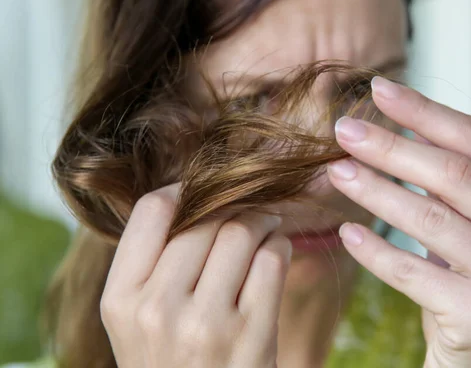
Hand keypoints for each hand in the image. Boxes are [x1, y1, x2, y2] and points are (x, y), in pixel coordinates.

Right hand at [100, 184, 289, 367]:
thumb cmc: (172, 361)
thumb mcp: (140, 319)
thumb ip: (155, 263)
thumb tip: (193, 195)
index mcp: (121, 299)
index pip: (152, 210)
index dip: (184, 190)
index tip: (203, 192)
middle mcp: (158, 310)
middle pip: (204, 218)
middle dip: (233, 204)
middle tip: (248, 206)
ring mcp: (206, 324)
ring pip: (241, 232)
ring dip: (261, 220)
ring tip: (266, 226)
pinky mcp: (252, 336)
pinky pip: (273, 260)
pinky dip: (279, 246)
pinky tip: (275, 253)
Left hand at [327, 77, 470, 367]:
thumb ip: (453, 184)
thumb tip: (402, 127)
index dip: (426, 112)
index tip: (380, 89)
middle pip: (455, 176)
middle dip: (393, 146)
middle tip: (345, 129)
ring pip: (433, 219)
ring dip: (376, 191)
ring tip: (336, 171)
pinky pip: (413, 273)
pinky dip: (376, 250)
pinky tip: (347, 232)